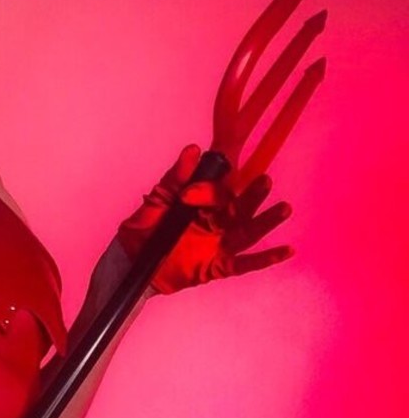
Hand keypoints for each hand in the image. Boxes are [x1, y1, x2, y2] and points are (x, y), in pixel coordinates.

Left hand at [117, 144, 291, 293]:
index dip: (206, 193)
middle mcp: (215, 223)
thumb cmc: (142, 230)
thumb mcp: (155, 202)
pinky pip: (245, 264)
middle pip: (240, 208)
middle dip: (252, 196)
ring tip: (284, 209)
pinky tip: (286, 250)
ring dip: (266, 222)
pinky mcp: (218, 267)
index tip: (187, 196)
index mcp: (202, 204)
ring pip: (248, 232)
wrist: (131, 262)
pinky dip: (266, 258)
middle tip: (265, 182)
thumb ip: (173, 179)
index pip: (216, 193)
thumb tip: (192, 150)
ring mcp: (218, 245)